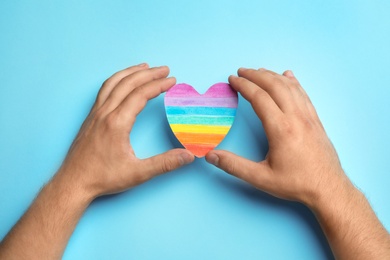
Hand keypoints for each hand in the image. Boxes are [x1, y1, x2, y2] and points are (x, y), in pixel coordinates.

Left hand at [58, 64, 193, 198]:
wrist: (73, 182)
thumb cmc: (103, 178)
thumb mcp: (137, 173)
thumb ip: (164, 164)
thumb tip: (187, 156)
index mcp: (117, 123)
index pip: (141, 94)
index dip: (158, 85)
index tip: (172, 80)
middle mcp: (105, 113)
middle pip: (128, 83)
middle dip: (149, 73)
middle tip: (165, 69)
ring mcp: (95, 113)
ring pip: (113, 83)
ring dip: (131, 72)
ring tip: (145, 66)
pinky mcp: (90, 117)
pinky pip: (104, 90)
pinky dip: (116, 80)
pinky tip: (122, 81)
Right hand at [206, 68, 348, 206]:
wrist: (329, 189)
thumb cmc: (296, 184)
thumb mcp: (261, 178)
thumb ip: (234, 166)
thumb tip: (211, 156)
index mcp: (281, 129)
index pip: (259, 98)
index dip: (244, 86)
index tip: (232, 79)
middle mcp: (296, 117)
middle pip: (275, 86)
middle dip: (256, 75)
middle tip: (241, 71)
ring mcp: (309, 117)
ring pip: (290, 87)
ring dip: (273, 75)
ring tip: (259, 71)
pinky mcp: (316, 120)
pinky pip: (304, 94)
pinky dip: (293, 82)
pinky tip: (289, 76)